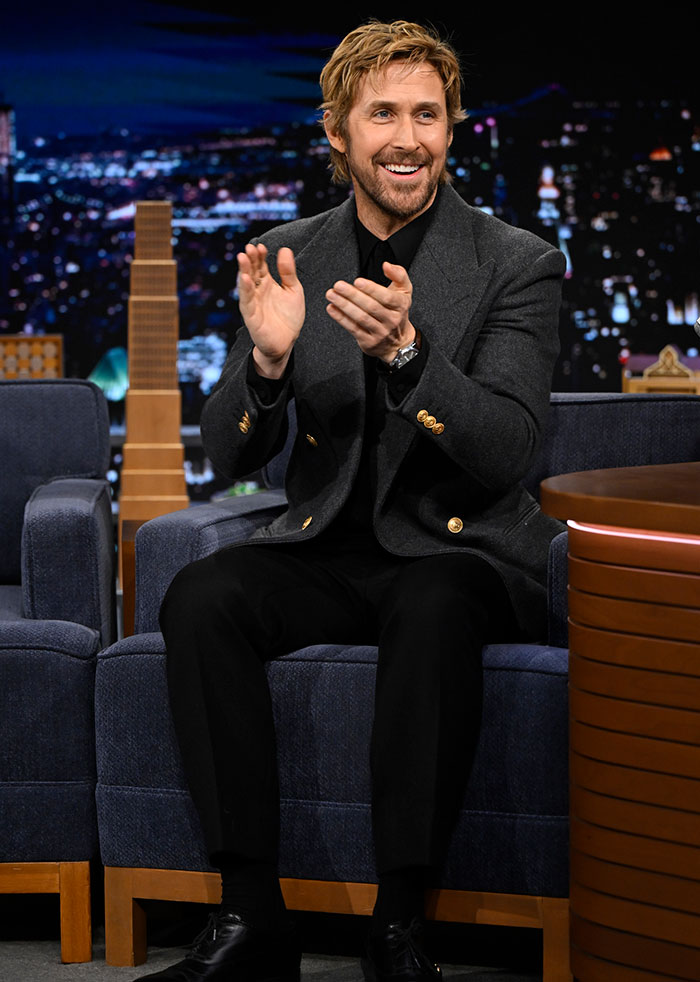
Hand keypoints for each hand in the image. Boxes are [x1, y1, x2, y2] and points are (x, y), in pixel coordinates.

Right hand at [237, 244, 304, 377]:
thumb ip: (288, 272)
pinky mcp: (251, 316)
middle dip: (251, 260)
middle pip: (251, 271)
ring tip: (243, 257)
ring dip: (243, 271)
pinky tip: (246, 279)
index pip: (261, 265)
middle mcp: (257, 291)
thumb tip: (285, 249)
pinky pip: (247, 301)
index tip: (262, 247)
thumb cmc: (289, 317)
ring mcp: (253, 303)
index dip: (260, 256)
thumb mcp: (293, 290)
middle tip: (251, 248)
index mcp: (267, 283)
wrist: (287, 342)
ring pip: (246, 284)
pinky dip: (245, 290)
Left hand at [325, 261, 415, 362]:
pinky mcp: (369, 342)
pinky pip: (353, 328)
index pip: (386, 297)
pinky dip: (341, 318)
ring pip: (361, 318)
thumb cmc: (397, 311)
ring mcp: (380, 332)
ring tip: (332, 295)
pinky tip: (332, 308)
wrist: (397, 342)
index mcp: (401, 305)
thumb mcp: (404, 291)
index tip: (357, 282)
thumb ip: (398, 274)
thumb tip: (386, 265)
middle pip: (371, 307)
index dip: (371, 289)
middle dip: (352, 295)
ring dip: (344, 306)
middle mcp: (392, 320)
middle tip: (338, 286)